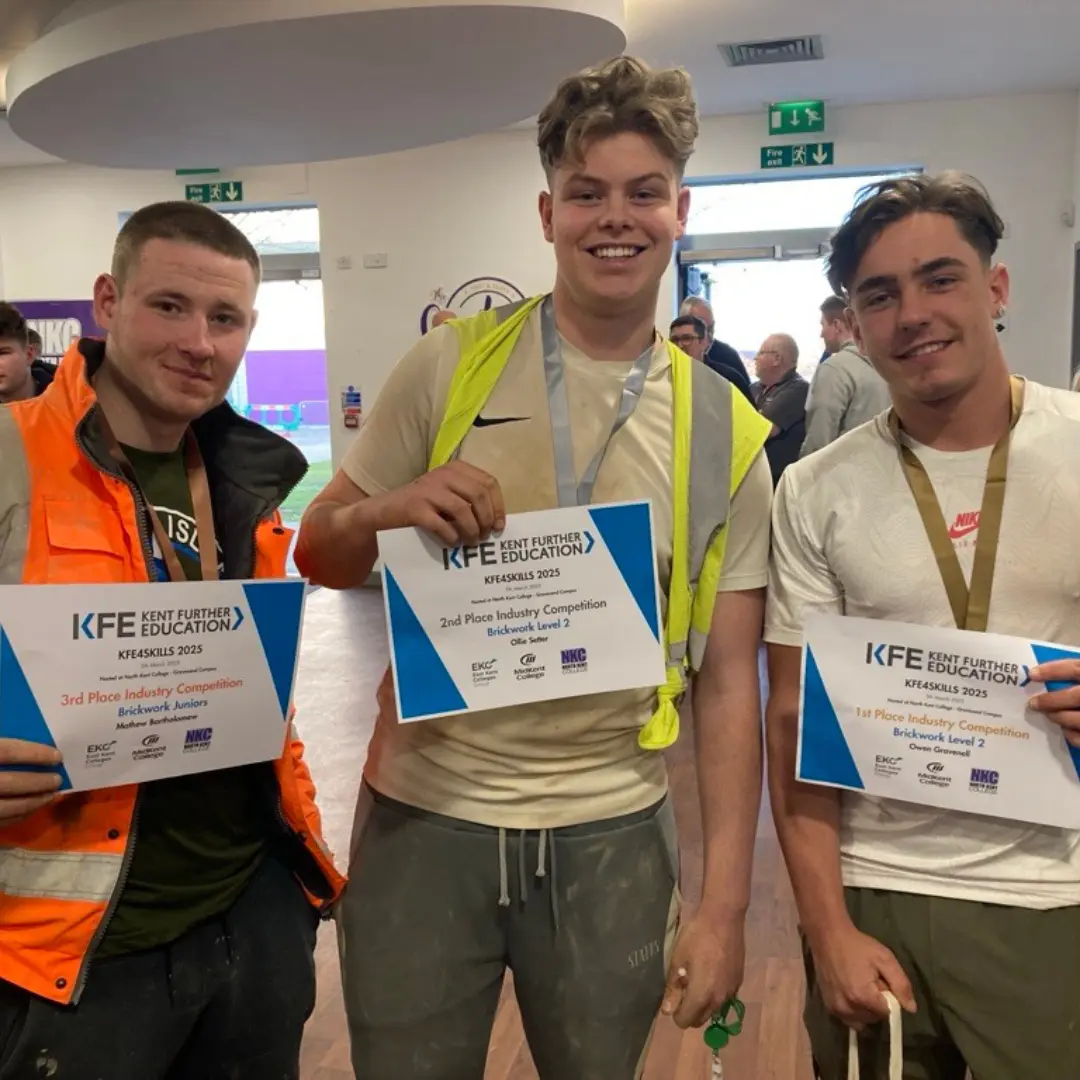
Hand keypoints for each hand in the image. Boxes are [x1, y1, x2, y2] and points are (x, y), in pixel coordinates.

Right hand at [0, 739, 62, 823]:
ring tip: (51, 796)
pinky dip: (18, 816)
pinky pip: (1, 821)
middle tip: (58, 780)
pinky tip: (32, 808)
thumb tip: (38, 736)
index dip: (34, 753)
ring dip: (33, 803)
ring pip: (6, 808)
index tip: (58, 756)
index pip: (8, 751)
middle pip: (11, 783)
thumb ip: (6, 745)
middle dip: (39, 782)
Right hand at [374, 462, 505, 546]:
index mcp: (455, 469)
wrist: (384, 512)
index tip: (499, 526)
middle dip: (486, 519)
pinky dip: (451, 537)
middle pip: (478, 495)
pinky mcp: (415, 508)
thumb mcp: (447, 495)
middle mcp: (443, 474)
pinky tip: (452, 543)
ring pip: (463, 509)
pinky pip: (442, 525)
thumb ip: (469, 499)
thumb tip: (497, 521)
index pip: (488, 483)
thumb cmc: (422, 506)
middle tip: (484, 537)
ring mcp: (428, 490)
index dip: (498, 506)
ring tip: (470, 542)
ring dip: (471, 530)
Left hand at [661, 909, 744, 1029]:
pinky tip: (710, 972)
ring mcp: (731, 991)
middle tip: (682, 988)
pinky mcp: (739, 982)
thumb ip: (673, 988)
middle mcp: (719, 999)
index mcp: (702, 995)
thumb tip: (667, 1010)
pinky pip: (724, 998)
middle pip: (700, 1019)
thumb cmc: (697, 936)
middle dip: (689, 1011)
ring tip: (696, 978)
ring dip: (702, 1004)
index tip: (673, 995)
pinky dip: (715, 994)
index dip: (675, 1012)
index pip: (686, 1020)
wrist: (724, 919)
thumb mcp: (678, 959)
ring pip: (713, 1010)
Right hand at [808, 923, 915, 1030]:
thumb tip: (911, 1008)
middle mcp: (848, 1008)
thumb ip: (901, 984)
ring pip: (861, 1021)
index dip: (888, 998)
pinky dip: (853, 1011)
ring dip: (865, 1010)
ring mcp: (836, 1009)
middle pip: (874, 1018)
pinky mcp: (828, 1006)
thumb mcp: (885, 959)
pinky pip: (848, 1019)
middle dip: (876, 1004)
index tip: (881, 981)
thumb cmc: (857, 945)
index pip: (887, 1013)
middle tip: (870, 981)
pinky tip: (851, 992)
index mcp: (863, 997)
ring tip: (860, 986)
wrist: (827, 936)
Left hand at [1028, 661, 1079, 746]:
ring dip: (1061, 718)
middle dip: (1052, 700)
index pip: (1075, 668)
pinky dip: (1074, 736)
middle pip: (1076, 695)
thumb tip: (1050, 676)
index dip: (1052, 670)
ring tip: (1050, 716)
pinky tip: (1067, 731)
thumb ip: (1079, 674)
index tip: (1032, 674)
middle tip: (1033, 703)